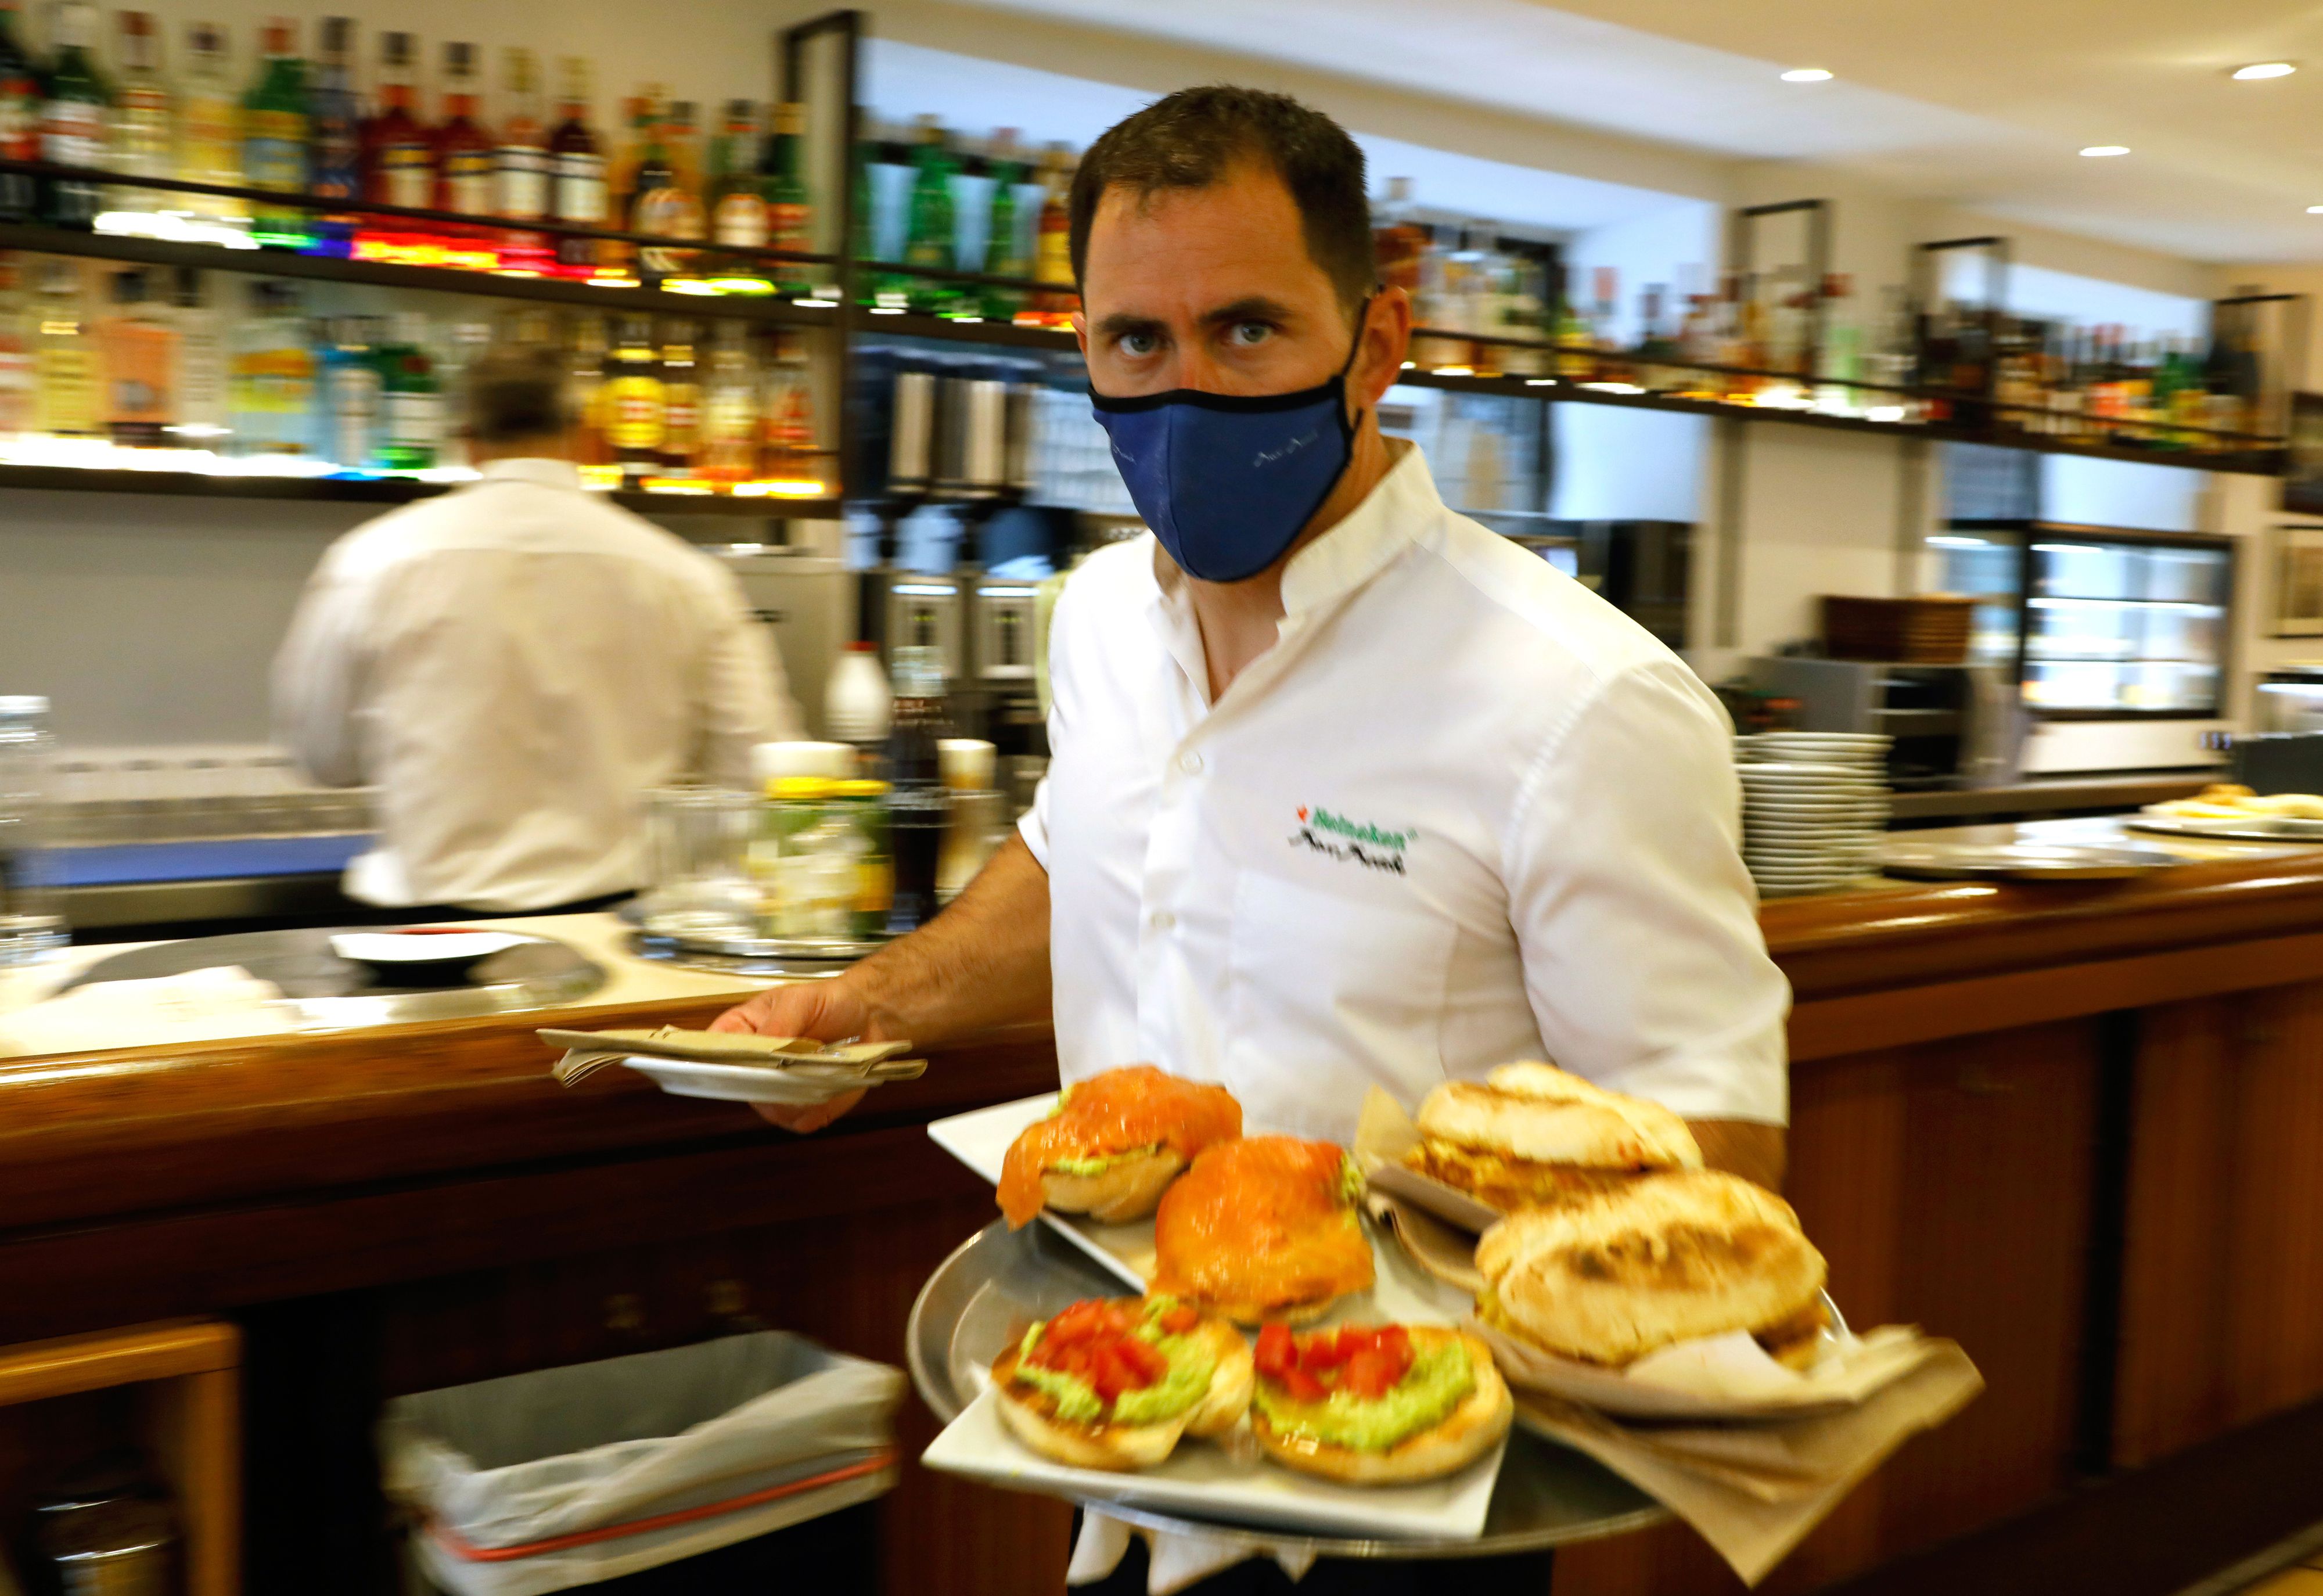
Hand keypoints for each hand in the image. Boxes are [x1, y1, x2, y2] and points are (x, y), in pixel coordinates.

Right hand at [710, 978, 881, 1133]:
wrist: (867, 1017)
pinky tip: (829, 1089)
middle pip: (739, 1089)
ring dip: (795, 1098)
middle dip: (765, 1085)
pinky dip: (815, 1110)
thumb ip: (781, 1023)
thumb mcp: (801, 1000)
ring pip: (769, 1110)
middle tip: (792, 1070)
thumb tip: (765, 1049)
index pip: (711, 1053)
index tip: (736, 1066)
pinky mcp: (801, 1109)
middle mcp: (751, 1068)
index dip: (716, 1063)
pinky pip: (798, 1121)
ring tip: (819, 1073)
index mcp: (740, 1033)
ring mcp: (774, 1092)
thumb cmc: (827, 1002)